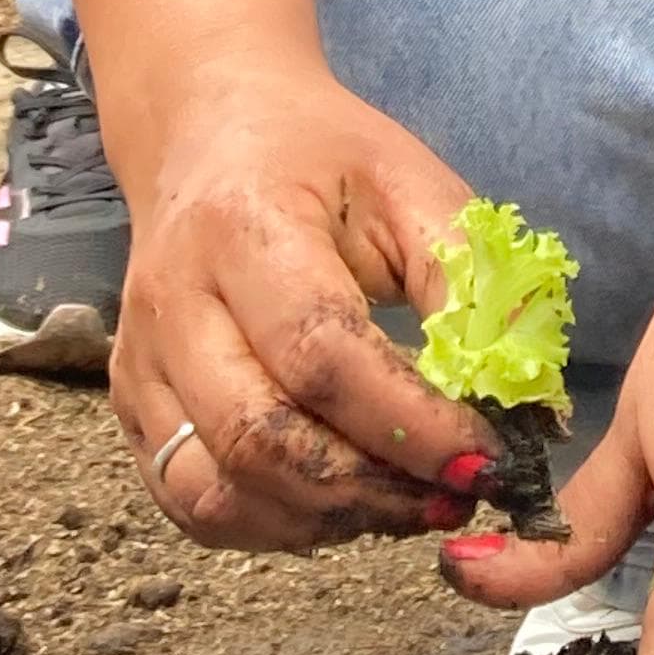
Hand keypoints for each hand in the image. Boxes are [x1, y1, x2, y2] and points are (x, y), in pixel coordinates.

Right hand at [107, 57, 506, 551]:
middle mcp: (173, 302)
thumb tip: (523, 400)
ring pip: (218, 490)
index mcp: (244, 227)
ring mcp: (140, 363)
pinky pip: (191, 503)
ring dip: (324, 519)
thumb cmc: (322, 156)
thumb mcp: (409, 181)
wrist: (208, 129)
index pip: (321, 353)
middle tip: (453, 497)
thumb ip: (464, 279)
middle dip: (371, 489)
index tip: (488, 459)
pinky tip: (340, 502)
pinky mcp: (130, 407)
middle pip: (259, 439)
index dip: (410, 424)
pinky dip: (272, 525)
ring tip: (405, 503)